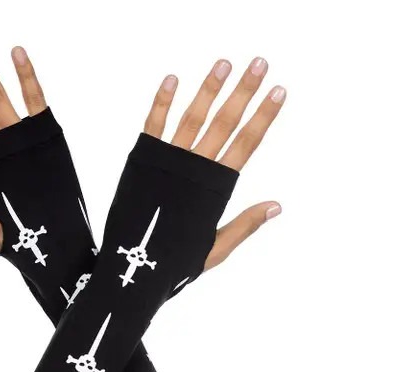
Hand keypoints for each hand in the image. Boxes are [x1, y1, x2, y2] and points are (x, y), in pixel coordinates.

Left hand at [143, 57, 285, 270]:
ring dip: (209, 89)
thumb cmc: (175, 264)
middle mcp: (193, 170)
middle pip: (224, 124)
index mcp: (214, 189)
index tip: (278, 91)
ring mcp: (167, 163)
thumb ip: (244, 225)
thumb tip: (277, 205)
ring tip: (224, 63)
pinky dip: (161, 103)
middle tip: (260, 63)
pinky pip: (153, 127)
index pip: (245, 145)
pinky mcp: (142, 162)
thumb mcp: (215, 249)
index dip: (263, 117)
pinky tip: (172, 79)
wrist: (131, 269)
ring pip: (192, 119)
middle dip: (243, 92)